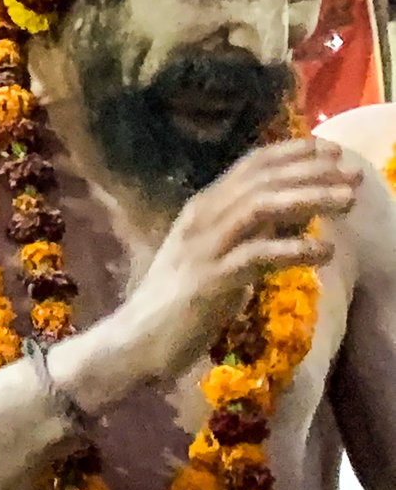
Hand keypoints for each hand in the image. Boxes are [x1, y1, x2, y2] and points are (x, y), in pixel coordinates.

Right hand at [67, 140, 356, 400]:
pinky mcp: (210, 280)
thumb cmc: (182, 300)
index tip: (332, 150)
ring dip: (308, 198)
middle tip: (352, 174)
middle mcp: (201, 218)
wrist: (138, 339)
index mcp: (203, 208)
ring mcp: (203, 247)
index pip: (250, 165)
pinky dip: (294, 248)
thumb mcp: (221, 254)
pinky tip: (325, 251)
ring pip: (260, 207)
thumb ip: (254, 230)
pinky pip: (257, 255)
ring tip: (349, 201)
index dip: (293, 153)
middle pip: (260, 180)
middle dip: (310, 172)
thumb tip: (303, 207)